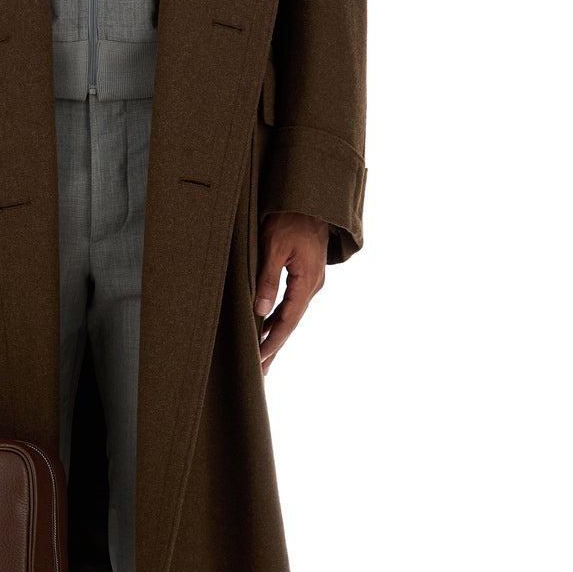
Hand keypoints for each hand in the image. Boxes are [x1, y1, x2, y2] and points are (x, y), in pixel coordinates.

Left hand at [254, 212, 328, 375]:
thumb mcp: (273, 246)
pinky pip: (293, 304)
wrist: (311, 199)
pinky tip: (270, 328)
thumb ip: (267, 278)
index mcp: (307, 281)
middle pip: (291, 323)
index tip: (260, 359)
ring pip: (292, 315)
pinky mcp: (306, 276)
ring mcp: (311, 281)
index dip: (273, 341)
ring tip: (263, 357)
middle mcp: (313, 285)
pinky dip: (281, 319)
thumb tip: (260, 310)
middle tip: (261, 372)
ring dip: (277, 335)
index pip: (288, 320)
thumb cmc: (290, 218)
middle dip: (275, 347)